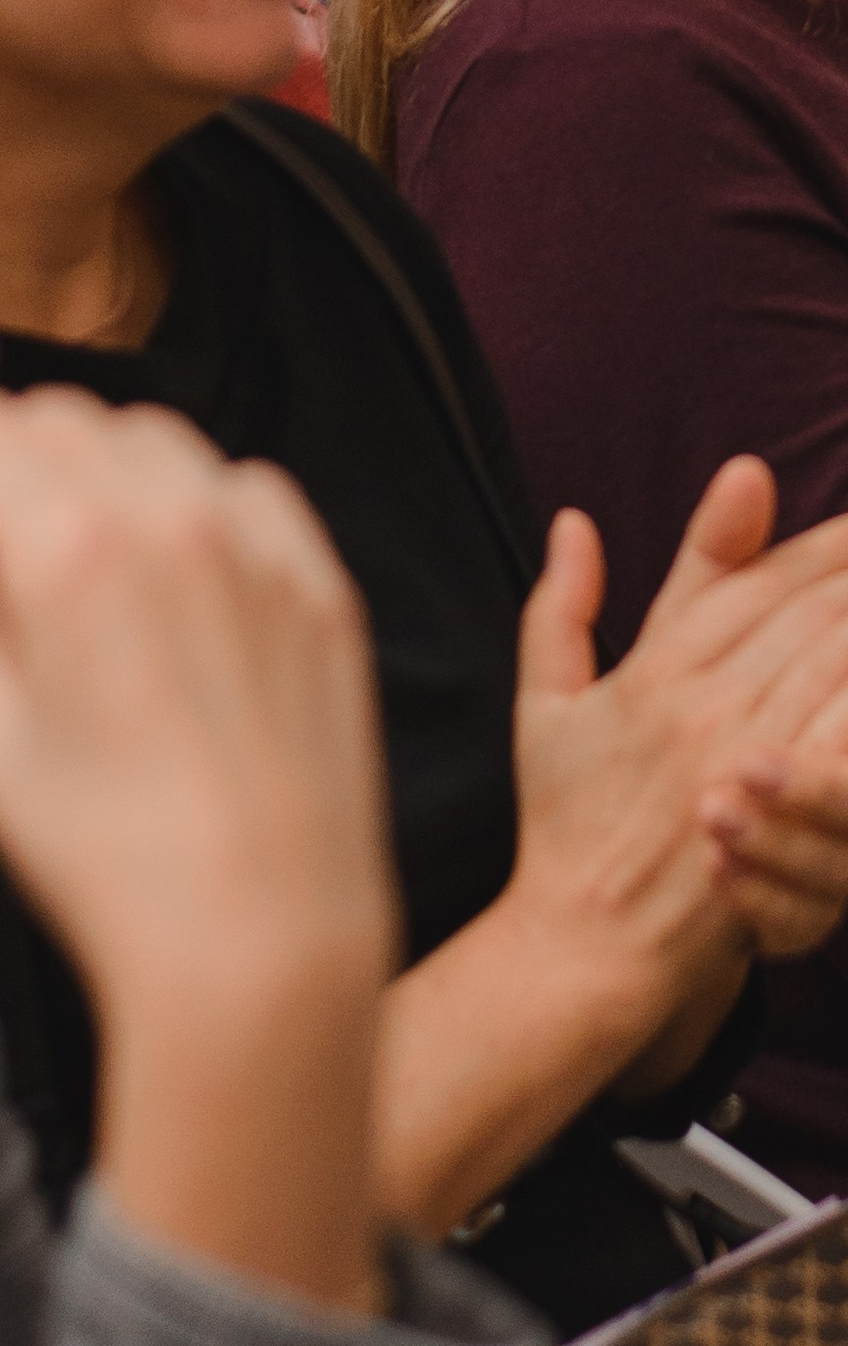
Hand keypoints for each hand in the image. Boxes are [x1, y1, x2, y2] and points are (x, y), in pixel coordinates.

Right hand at [0, 395, 394, 1308]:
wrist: (259, 924)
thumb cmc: (99, 852)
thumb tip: (7, 576)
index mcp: (70, 550)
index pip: (1, 431)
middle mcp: (173, 520)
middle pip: (70, 421)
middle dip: (23, 463)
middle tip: (11, 539)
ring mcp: (259, 545)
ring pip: (159, 438)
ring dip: (108, 467)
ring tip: (83, 551)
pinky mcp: (319, 582)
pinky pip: (249, 486)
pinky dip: (200, 501)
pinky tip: (179, 569)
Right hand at [507, 456, 847, 1032]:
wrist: (582, 943)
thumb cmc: (564, 821)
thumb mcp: (544, 703)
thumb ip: (561, 605)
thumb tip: (574, 516)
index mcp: (648, 671)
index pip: (751, 583)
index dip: (820, 548)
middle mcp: (693, 706)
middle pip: (803, 616)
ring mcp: (734, 763)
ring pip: (827, 663)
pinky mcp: (767, 820)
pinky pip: (833, 738)